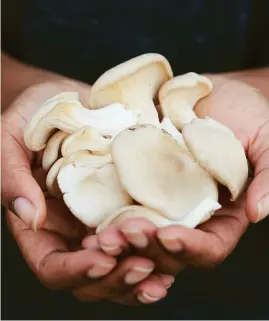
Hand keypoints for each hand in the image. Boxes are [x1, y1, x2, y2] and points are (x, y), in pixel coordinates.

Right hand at [1, 81, 169, 304]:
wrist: (70, 100)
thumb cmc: (34, 116)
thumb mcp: (11, 139)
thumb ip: (11, 176)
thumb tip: (29, 215)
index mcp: (43, 224)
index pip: (52, 266)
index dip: (76, 271)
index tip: (102, 260)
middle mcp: (74, 230)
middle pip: (92, 277)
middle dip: (117, 278)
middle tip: (144, 266)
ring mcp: (103, 220)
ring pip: (122, 264)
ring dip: (143, 273)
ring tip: (164, 270)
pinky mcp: (128, 204)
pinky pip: (144, 236)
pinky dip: (159, 250)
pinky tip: (176, 247)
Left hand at [83, 74, 268, 275]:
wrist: (214, 92)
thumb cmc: (249, 113)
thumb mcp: (266, 140)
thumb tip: (259, 213)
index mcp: (221, 214)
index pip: (209, 247)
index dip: (191, 248)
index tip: (169, 235)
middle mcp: (188, 213)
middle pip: (167, 247)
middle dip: (146, 247)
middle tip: (123, 235)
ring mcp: (161, 199)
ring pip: (139, 231)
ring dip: (120, 238)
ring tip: (100, 235)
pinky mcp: (138, 181)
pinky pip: (119, 202)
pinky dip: (105, 213)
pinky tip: (89, 217)